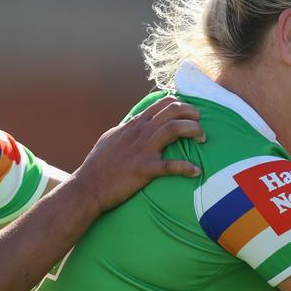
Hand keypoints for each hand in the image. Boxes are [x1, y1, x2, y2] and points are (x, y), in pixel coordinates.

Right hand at [71, 97, 204, 212]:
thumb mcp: (112, 138)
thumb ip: (127, 129)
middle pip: (172, 110)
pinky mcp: (144, 169)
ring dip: (194, 130)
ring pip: (174, 129)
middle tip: (201, 125)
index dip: (182, 105)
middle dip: (192, 113)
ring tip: (202, 140)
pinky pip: (170, 166)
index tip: (191, 115)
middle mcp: (140, 132)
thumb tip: (136, 121)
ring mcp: (142, 149)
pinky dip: (186, 167)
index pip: (162, 104)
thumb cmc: (99, 165)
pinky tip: (196, 171)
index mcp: (135, 125)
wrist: (87, 187)